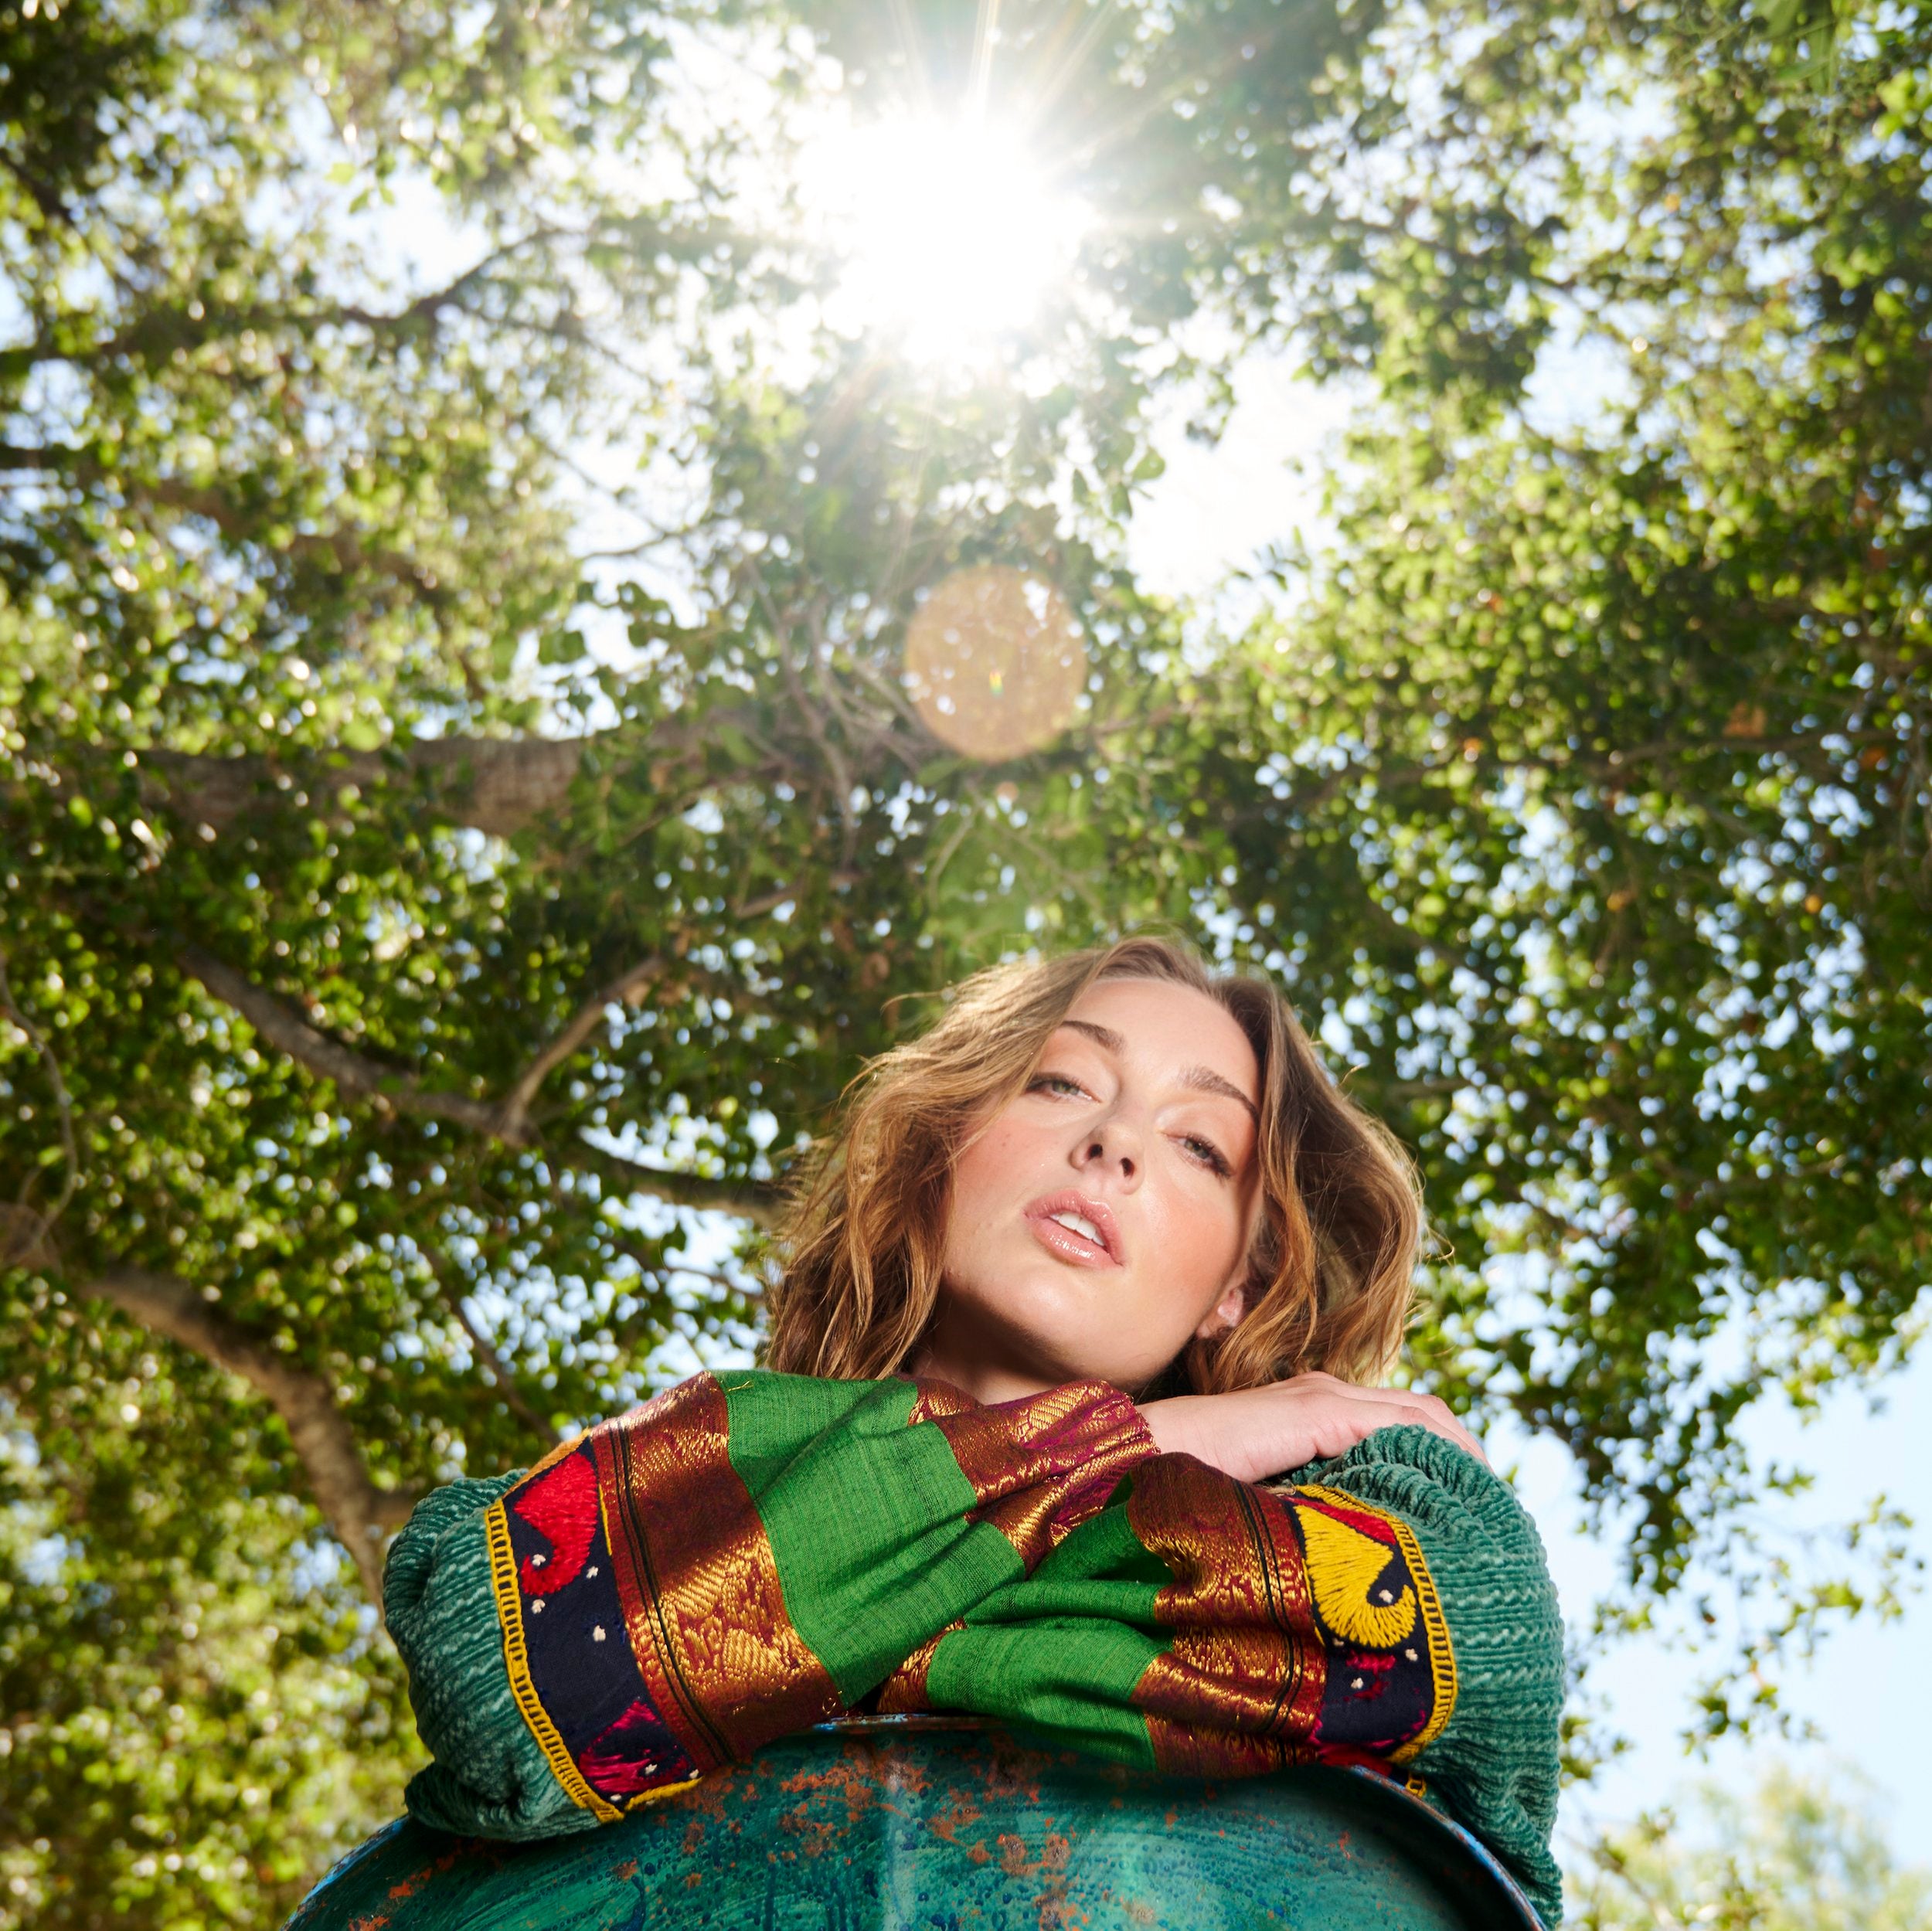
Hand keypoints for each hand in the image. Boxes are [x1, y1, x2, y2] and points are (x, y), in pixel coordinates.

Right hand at [1138, 1373, 1488, 1485]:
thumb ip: (1302, 1515)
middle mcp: (1321, 1392)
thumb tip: (1346, 1570)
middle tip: (1497, 1514)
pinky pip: (1401, 1424)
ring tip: (1491, 1510)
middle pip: (1422, 1414)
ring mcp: (1319, 1395)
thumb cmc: (1180, 1494)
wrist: (1130, 1463)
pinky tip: (1459, 1494)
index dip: (1442, 1459)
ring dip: (1462, 1455)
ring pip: (1421, 1415)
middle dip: (1465, 1457)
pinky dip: (1440, 1450)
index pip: (1398, 1422)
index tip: (1469, 1510)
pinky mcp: (1315, 1410)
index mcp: (1309, 1412)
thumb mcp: (1259, 1505)